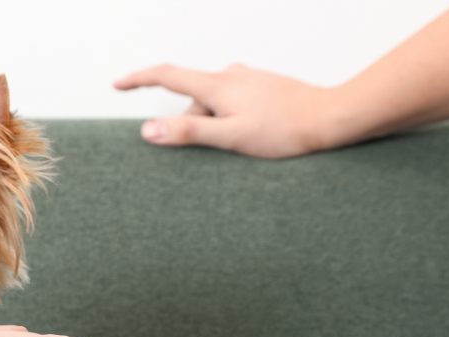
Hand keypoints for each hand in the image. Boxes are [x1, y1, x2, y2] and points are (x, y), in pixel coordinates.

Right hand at [114, 64, 339, 158]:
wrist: (331, 118)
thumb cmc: (284, 130)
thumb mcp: (230, 137)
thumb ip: (188, 132)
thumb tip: (148, 129)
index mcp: (217, 85)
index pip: (166, 75)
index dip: (138, 80)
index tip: (118, 84)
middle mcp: (230, 74)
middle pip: (193, 100)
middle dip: (193, 124)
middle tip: (219, 149)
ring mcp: (247, 78)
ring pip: (214, 103)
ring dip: (217, 125)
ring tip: (246, 144)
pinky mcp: (261, 85)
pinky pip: (232, 103)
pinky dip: (231, 119)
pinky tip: (255, 134)